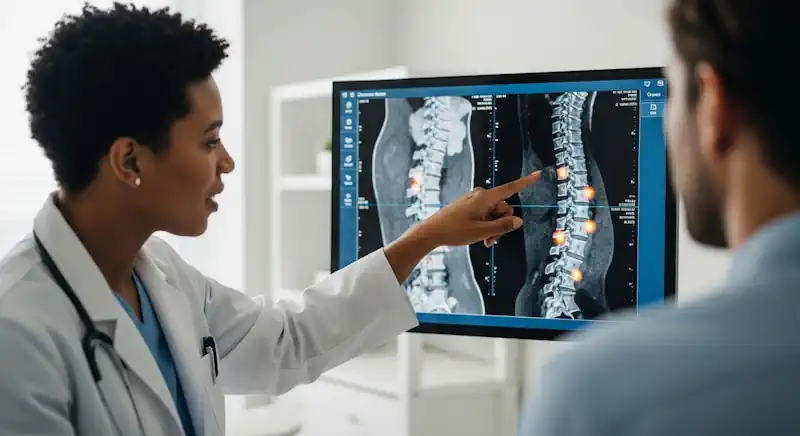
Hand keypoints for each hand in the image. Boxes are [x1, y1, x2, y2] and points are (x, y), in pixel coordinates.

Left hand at [413, 170, 540, 247]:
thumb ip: (502, 226)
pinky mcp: (469, 205)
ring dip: (493, 227)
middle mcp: (480, 195)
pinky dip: (485, 224)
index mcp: (484, 198)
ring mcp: (474, 200)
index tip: (537, 174)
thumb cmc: (453, 230)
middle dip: (501, 224)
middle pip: (503, 208)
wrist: (432, 232)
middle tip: (491, 240)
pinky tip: (478, 235)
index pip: (510, 188)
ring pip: (494, 213)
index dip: (525, 182)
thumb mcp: (482, 232)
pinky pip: (485, 214)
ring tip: (483, 240)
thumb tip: (518, 221)